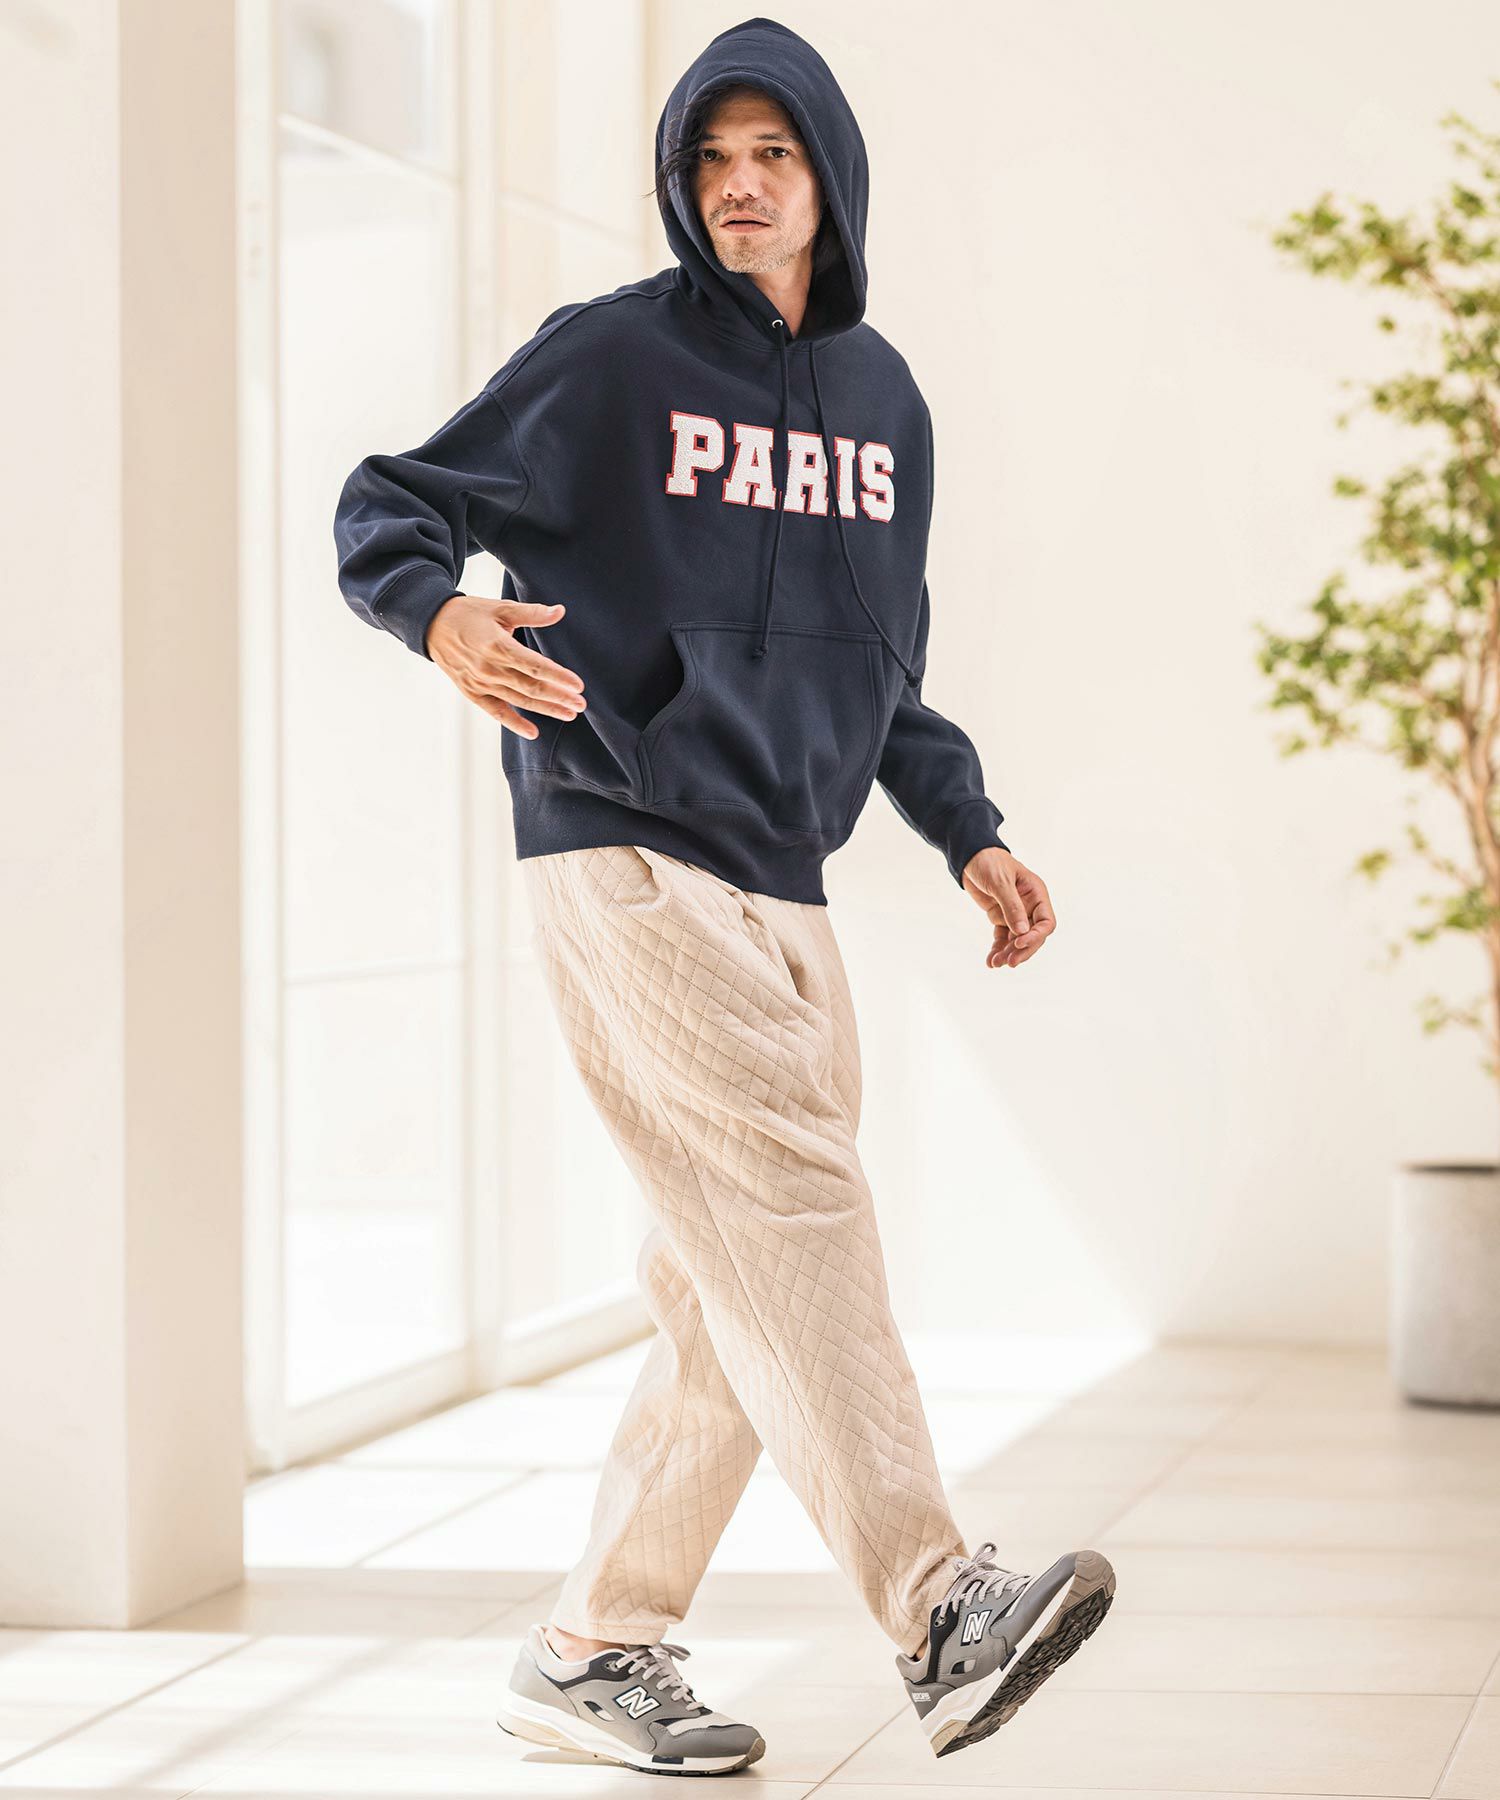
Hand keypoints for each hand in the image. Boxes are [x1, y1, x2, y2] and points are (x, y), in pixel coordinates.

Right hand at [426, 594, 584, 736]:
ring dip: (546, 709)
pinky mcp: (472, 692)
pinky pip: (496, 712)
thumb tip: (560, 611)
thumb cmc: (469, 614)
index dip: (558, 676)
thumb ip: (531, 613)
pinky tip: (533, 733)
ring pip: (519, 700)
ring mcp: (480, 683)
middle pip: (531, 687)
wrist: (432, 625)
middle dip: (559, 697)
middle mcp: (489, 668)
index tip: (579, 685)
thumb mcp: (500, 608)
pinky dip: (514, 723)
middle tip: (581, 704)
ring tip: (569, 714)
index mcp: (497, 645)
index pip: (535, 665)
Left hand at [961, 846, 1054, 969]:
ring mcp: (1015, 913)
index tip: (1018, 943)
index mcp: (1036, 894)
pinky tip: (990, 961)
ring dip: (1008, 953)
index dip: (1036, 936)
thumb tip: (1022, 932)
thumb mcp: (1000, 882)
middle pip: (1033, 936)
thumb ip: (1011, 906)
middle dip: (1022, 950)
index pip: (1046, 922)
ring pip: (1016, 940)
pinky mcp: (1000, 917)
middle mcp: (1029, 906)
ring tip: (996, 963)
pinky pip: (1002, 938)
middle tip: (1009, 962)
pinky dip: (997, 949)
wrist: (969, 856)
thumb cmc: (988, 862)